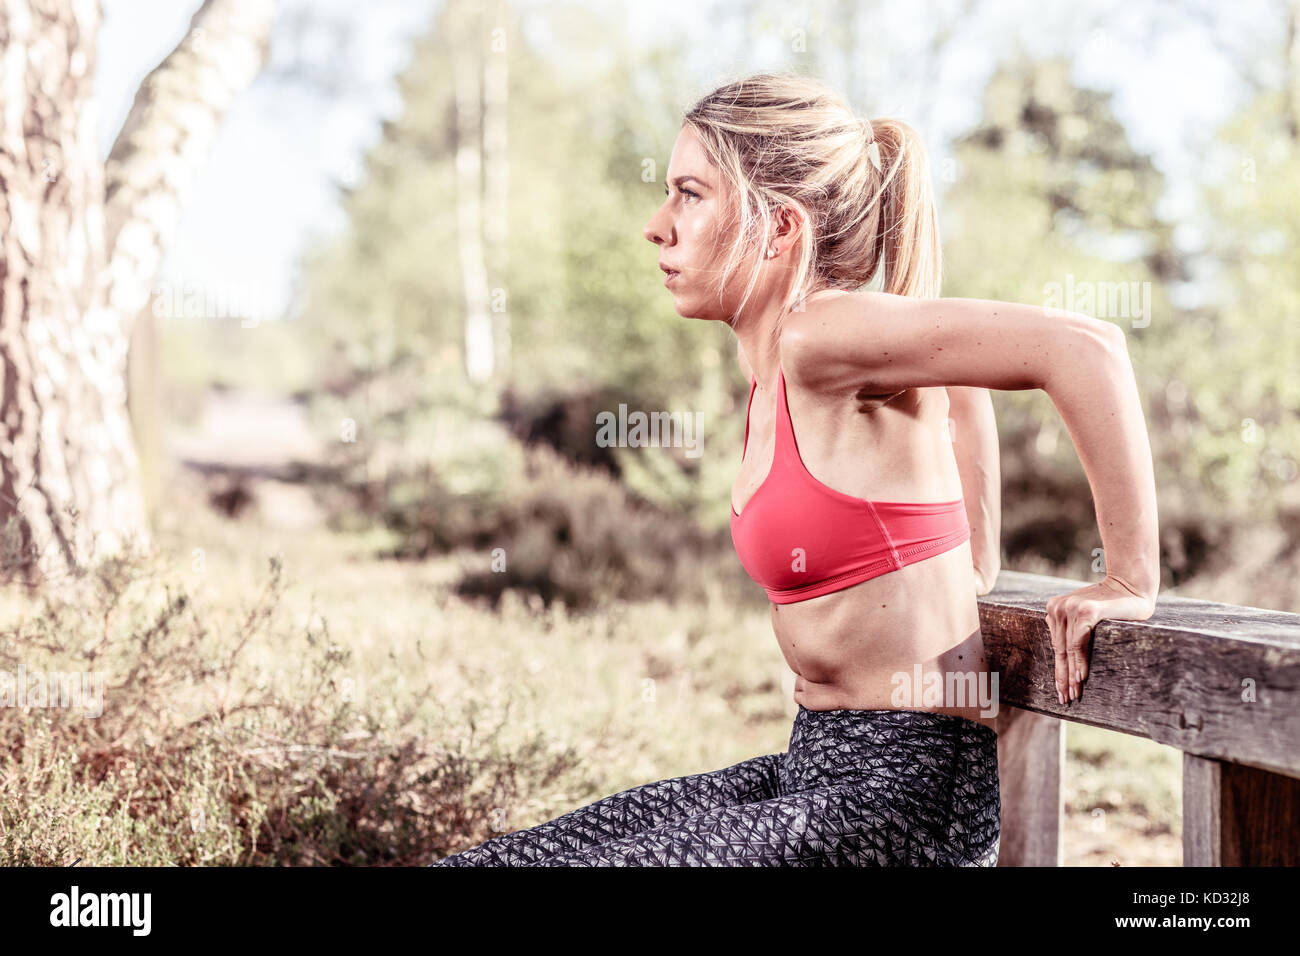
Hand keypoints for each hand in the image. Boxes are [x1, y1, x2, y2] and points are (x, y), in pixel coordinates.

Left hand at [1045, 575, 1155, 704]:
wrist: (1132, 585)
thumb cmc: (1113, 605)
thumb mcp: (1088, 617)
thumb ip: (1073, 629)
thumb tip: (1064, 653)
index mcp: (1056, 609)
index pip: (1057, 646)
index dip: (1059, 669)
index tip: (1060, 690)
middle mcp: (1059, 607)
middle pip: (1060, 649)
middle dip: (1063, 677)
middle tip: (1065, 698)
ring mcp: (1071, 607)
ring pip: (1068, 649)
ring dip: (1071, 674)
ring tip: (1074, 693)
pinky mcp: (1086, 610)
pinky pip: (1079, 642)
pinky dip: (1080, 660)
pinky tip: (1081, 677)